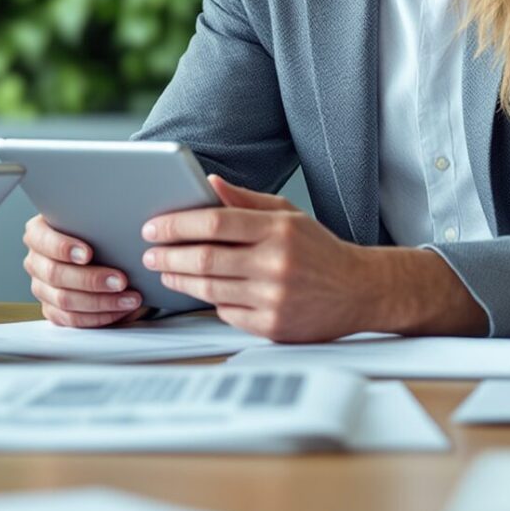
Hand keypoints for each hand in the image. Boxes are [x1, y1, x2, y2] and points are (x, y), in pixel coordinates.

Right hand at [22, 212, 144, 327]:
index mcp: (38, 233)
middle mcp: (36, 261)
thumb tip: (117, 221)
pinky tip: (120, 310)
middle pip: (55, 274)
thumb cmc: (96, 233)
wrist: (101, 254)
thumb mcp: (92, 220)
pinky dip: (99, 317)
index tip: (88, 253)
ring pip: (65, 301)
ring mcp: (41, 287)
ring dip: (101, 302)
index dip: (63, 248)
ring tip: (129, 298)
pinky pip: (72, 319)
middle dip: (91, 279)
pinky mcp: (52, 309)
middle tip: (121, 280)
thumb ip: (95, 220)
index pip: (43, 240)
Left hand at [140, 177, 483, 340]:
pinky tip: (202, 291)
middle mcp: (276, 264)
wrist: (361, 291)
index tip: (152, 227)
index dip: (176, 224)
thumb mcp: (288, 215)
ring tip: (165, 271)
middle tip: (148, 253)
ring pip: (209, 290)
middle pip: (204, 259)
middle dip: (167, 256)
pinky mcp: (273, 327)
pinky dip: (210, 301)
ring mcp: (274, 299)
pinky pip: (226, 313)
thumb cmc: (319, 249)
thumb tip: (207, 183)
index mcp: (278, 230)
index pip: (214, 223)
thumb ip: (245, 201)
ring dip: (179, 280)